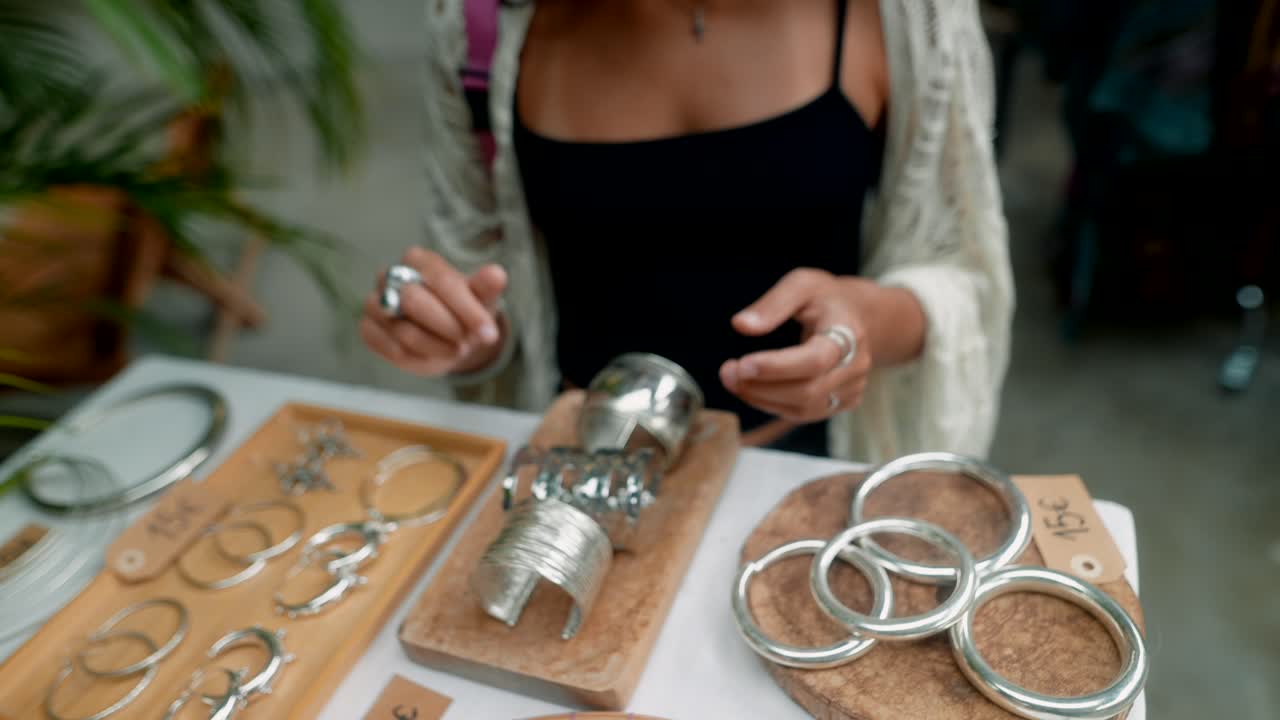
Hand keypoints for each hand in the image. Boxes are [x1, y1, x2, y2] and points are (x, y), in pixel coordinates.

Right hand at [360, 248, 507, 376]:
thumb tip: (496, 274)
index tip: (488, 332)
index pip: (441, 281)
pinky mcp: (368, 330)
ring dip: (436, 346)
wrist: (449, 336)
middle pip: (415, 302)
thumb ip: (487, 286)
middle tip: (467, 342)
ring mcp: (375, 303)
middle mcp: (390, 277)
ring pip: (404, 331)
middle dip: (448, 327)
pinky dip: (417, 358)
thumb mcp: (482, 298)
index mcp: (419, 260)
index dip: (466, 309)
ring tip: (453, 348)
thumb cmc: (464, 310)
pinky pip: (391, 349)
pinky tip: (431, 355)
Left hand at [720, 269, 875, 421]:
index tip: (741, 365)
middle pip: (807, 391)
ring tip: (733, 380)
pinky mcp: (843, 402)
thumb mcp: (801, 284)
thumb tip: (741, 325)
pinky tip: (752, 388)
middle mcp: (855, 365)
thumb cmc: (825, 298)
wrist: (859, 316)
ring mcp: (852, 388)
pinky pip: (803, 414)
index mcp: (849, 332)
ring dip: (762, 399)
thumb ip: (773, 304)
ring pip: (803, 409)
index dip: (777, 367)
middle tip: (727, 372)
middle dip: (761, 386)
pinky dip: (772, 405)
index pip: (815, 360)